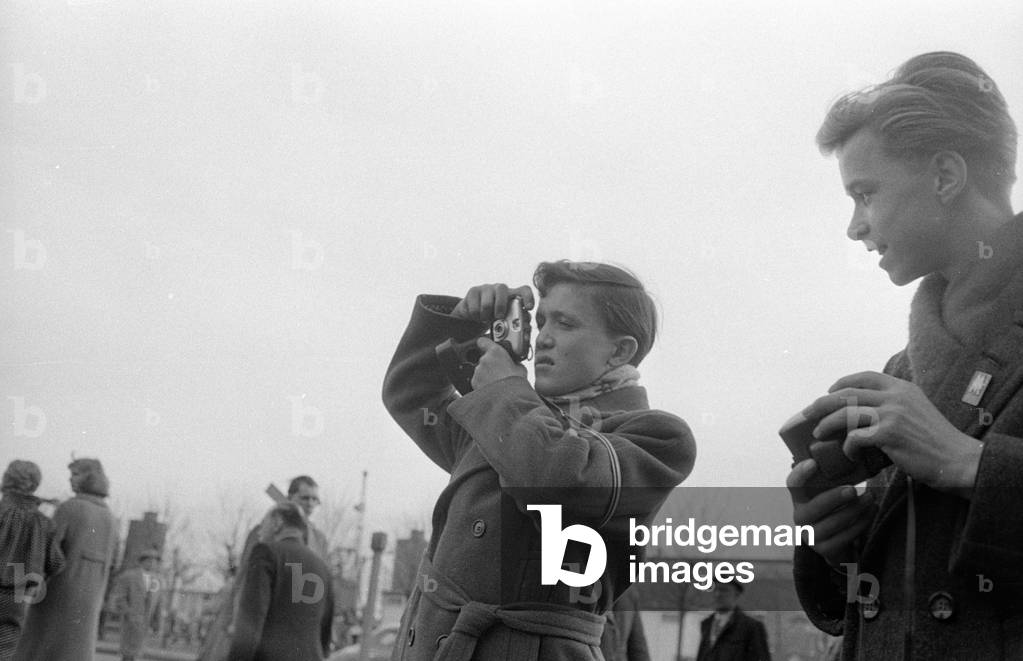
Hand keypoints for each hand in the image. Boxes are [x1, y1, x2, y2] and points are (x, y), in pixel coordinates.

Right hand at [450, 283, 534, 322]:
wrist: (473, 316)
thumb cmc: (494, 319)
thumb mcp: (506, 322)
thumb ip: (517, 326)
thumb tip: (526, 333)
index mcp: (512, 295)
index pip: (524, 290)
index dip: (528, 297)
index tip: (529, 308)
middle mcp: (500, 289)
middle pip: (502, 288)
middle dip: (500, 305)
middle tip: (498, 317)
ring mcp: (486, 288)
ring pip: (487, 301)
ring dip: (485, 315)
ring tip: (485, 319)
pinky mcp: (473, 291)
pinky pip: (474, 306)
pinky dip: (475, 316)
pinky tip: (477, 316)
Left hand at [470, 337, 526, 390]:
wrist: (508, 400)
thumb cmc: (515, 383)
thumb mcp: (520, 368)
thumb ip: (513, 361)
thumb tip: (513, 363)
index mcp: (495, 352)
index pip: (483, 341)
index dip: (485, 344)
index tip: (486, 345)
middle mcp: (484, 360)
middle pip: (484, 359)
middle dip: (490, 365)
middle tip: (500, 372)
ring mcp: (477, 372)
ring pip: (481, 371)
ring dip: (486, 375)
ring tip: (497, 383)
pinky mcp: (474, 383)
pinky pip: (478, 381)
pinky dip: (483, 384)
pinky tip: (492, 388)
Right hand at [787, 459, 876, 567]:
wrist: (837, 539)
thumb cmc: (835, 505)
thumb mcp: (829, 489)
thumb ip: (833, 474)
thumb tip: (851, 445)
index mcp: (799, 497)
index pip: (792, 484)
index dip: (800, 474)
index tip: (813, 463)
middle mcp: (800, 517)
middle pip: (811, 509)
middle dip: (832, 498)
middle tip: (853, 489)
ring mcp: (811, 536)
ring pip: (831, 525)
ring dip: (853, 511)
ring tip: (871, 498)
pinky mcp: (825, 550)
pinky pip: (843, 538)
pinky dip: (860, 524)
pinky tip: (871, 512)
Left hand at [805, 371, 982, 495]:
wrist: (959, 460)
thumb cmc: (936, 441)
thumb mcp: (916, 411)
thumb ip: (893, 406)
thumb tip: (861, 412)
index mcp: (902, 388)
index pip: (865, 376)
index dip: (842, 382)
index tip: (828, 391)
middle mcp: (896, 396)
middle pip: (847, 393)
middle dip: (822, 403)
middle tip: (807, 414)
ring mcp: (892, 414)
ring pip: (846, 413)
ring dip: (827, 424)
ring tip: (818, 434)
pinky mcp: (889, 434)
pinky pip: (855, 437)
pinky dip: (847, 446)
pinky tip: (848, 454)